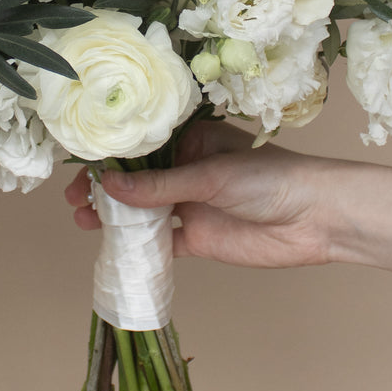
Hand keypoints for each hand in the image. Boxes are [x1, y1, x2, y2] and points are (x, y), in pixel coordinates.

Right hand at [63, 121, 344, 268]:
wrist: (316, 219)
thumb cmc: (271, 179)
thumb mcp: (211, 175)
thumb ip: (159, 185)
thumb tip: (109, 186)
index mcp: (192, 141)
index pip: (141, 146)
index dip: (109, 157)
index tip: (80, 169)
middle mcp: (188, 171)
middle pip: (135, 180)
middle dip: (104, 190)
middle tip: (75, 202)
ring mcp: (192, 205)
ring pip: (143, 212)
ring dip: (115, 218)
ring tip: (84, 223)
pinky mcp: (199, 238)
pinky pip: (161, 243)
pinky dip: (138, 247)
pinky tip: (114, 249)